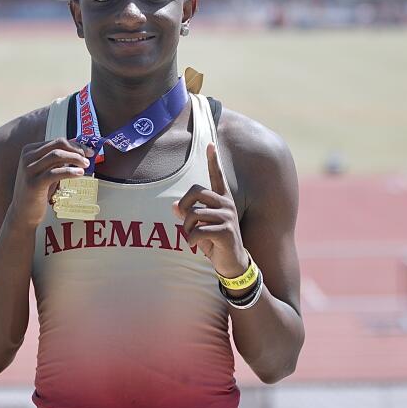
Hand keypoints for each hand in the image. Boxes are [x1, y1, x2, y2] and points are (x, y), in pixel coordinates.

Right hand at [8, 138, 92, 227]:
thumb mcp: (45, 171)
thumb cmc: (37, 191)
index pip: (57, 141)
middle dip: (76, 150)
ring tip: (86, 165)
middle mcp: (27, 157)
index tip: (88, 151)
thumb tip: (79, 151)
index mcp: (30, 150)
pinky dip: (70, 171)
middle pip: (58, 145)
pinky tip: (79, 174)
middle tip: (89, 158)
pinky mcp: (33, 183)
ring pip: (57, 156)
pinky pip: (54, 173)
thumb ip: (57, 161)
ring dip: (75, 158)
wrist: (23, 213)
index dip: (75, 145)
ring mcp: (29, 170)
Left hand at [173, 142, 248, 277]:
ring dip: (186, 229)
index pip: (217, 176)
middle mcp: (227, 204)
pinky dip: (191, 240)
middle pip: (196, 192)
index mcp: (222, 199)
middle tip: (186, 223)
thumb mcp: (199, 226)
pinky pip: (198, 231)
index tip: (210, 144)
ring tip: (193, 237)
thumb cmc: (214, 242)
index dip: (213, 160)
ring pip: (194, 214)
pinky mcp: (227, 231)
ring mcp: (228, 217)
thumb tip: (174, 206)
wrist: (232, 264)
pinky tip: (195, 245)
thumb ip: (188, 214)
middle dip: (184, 208)